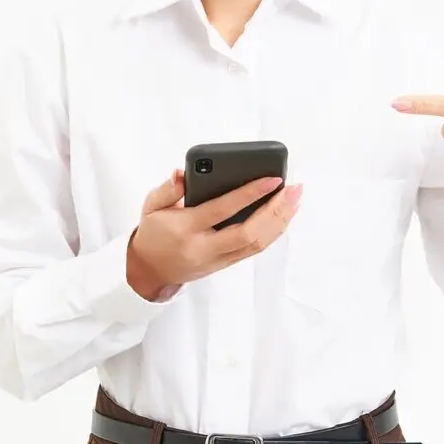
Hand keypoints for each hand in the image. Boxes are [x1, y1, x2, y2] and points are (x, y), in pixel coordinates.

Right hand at [126, 170, 303, 299]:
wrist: (149, 270)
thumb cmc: (153, 233)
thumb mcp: (151, 206)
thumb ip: (168, 189)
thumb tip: (183, 173)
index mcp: (186, 229)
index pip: (222, 210)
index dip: (249, 194)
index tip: (272, 179)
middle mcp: (204, 247)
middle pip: (249, 234)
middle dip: (275, 211)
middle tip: (293, 189)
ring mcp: (217, 260)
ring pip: (256, 245)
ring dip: (280, 221)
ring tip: (295, 199)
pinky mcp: (225, 265)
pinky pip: (254, 250)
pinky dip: (272, 232)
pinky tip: (283, 215)